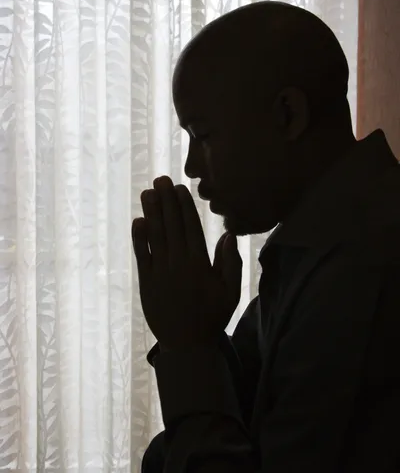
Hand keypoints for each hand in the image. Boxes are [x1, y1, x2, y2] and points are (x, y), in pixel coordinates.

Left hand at [131, 176, 241, 350]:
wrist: (187, 345)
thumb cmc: (212, 316)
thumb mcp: (230, 292)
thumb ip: (231, 263)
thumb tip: (228, 234)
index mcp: (199, 264)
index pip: (190, 228)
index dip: (184, 206)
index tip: (179, 188)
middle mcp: (178, 264)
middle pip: (172, 226)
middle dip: (166, 201)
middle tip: (160, 180)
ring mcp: (160, 272)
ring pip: (156, 237)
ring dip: (152, 213)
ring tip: (148, 193)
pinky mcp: (146, 282)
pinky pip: (142, 256)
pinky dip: (140, 238)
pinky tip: (138, 221)